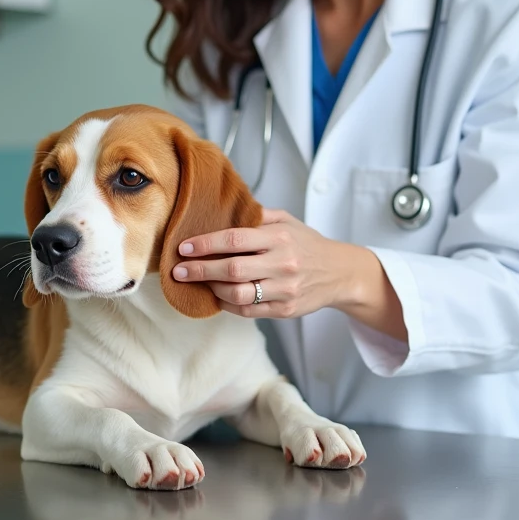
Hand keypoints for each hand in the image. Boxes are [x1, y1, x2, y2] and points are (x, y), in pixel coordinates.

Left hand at [171, 208, 383, 320]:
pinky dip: (227, 304)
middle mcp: (283, 263)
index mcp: (279, 237)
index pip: (234, 238)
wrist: (340, 273)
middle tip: (178, 270)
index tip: (184, 247)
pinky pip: (248, 310)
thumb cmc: (307, 244)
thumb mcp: (287, 221)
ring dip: (211, 288)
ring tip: (198, 282)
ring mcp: (284, 289)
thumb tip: (223, 209)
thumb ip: (257, 216)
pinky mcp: (285, 310)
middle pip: (232, 269)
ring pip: (238, 293)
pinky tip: (217, 295)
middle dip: (199, 269)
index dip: (205, 244)